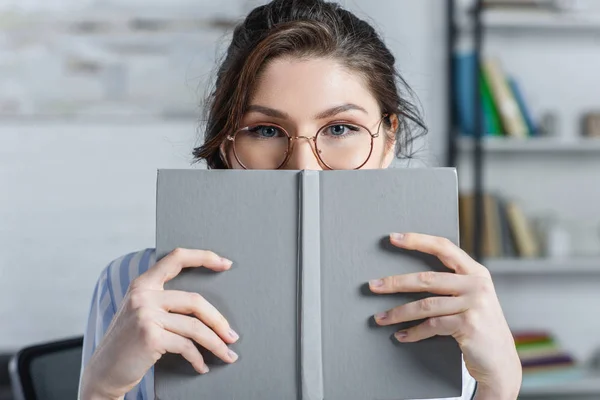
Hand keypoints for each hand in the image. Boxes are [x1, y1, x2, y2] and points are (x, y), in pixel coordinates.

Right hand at [80, 248, 239, 399]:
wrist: (102, 374)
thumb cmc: (128, 345)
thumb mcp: (140, 314)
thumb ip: (163, 301)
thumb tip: (206, 307)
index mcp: (143, 284)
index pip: (176, 258)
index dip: (204, 257)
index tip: (226, 263)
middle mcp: (143, 295)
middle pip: (195, 301)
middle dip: (219, 321)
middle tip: (232, 336)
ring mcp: (145, 314)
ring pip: (195, 327)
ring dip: (216, 344)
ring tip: (228, 354)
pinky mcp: (150, 336)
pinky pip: (186, 346)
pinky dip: (199, 359)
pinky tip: (203, 367)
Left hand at [369, 233, 521, 399]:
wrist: (501, 362)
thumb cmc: (478, 327)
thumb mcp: (471, 298)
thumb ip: (451, 283)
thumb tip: (408, 276)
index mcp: (476, 272)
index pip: (443, 247)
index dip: (417, 241)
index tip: (392, 237)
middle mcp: (477, 285)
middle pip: (427, 278)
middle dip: (395, 282)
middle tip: (372, 285)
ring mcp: (474, 305)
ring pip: (425, 304)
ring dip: (398, 312)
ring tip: (379, 318)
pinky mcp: (468, 326)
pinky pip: (431, 326)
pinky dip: (413, 332)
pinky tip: (400, 336)